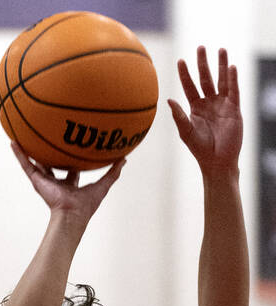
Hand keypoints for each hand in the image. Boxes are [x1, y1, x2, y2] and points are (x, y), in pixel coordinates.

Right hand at [11, 143, 124, 219]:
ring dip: (27, 151)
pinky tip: (13, 142)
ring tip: (21, 137)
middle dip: (47, 155)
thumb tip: (124, 160)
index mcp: (68, 184)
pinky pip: (26, 164)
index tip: (69, 150)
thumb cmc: (86, 206)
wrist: (72, 214)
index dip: (70, 160)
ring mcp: (44, 181)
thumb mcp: (103, 185)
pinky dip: (19, 154)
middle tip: (45, 140)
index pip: (68, 170)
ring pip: (33, 163)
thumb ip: (113, 173)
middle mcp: (54, 182)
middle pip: (49, 165)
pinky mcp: (36, 180)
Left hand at [169, 46, 242, 174]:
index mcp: (195, 108)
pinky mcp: (235, 109)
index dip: (185, 74)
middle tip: (201, 47)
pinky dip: (233, 79)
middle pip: (206, 78)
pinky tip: (231, 67)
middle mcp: (209, 103)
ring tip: (221, 49)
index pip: (190, 86)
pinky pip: (234, 91)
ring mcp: (223, 105)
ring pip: (222, 81)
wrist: (217, 160)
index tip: (180, 60)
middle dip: (203, 63)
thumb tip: (168, 100)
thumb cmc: (199, 148)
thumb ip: (178, 115)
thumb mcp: (186, 131)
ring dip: (221, 65)